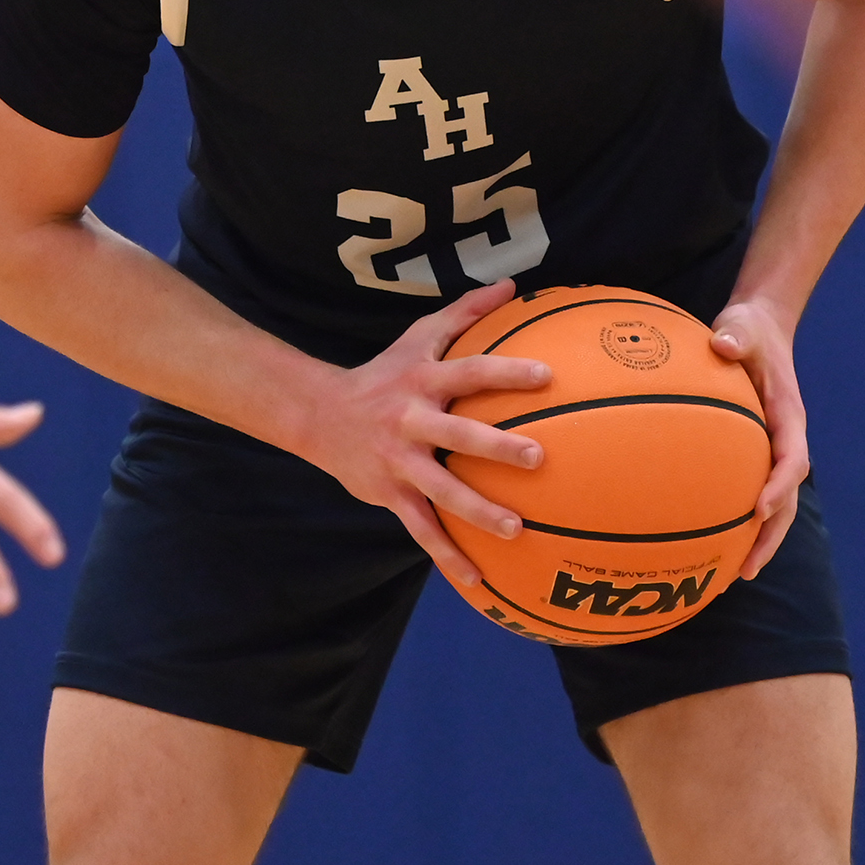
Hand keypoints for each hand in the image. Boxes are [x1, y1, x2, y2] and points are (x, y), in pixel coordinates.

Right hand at [293, 280, 553, 589]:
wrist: (318, 415)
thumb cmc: (383, 374)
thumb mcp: (417, 337)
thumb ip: (465, 313)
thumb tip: (512, 284)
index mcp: (423, 382)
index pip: (470, 371)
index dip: (506, 371)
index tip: (546, 374)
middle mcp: (411, 421)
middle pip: (458, 434)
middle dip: (496, 446)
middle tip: (538, 457)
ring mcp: (399, 462)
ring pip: (441, 491)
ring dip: (478, 512)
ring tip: (517, 529)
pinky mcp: (390, 494)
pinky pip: (421, 530)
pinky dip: (447, 556)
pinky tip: (477, 580)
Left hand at [710, 298, 811, 578]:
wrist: (758, 329)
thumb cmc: (748, 330)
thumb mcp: (742, 326)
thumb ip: (735, 336)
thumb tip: (723, 344)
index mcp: (788, 417)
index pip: (792, 460)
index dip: (779, 487)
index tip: (759, 509)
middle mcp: (784, 441)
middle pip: (787, 498)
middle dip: (771, 535)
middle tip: (747, 568)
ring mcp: (770, 451)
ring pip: (774, 505)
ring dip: (758, 541)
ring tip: (735, 576)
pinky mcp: (753, 455)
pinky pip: (749, 492)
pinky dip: (737, 521)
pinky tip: (710, 545)